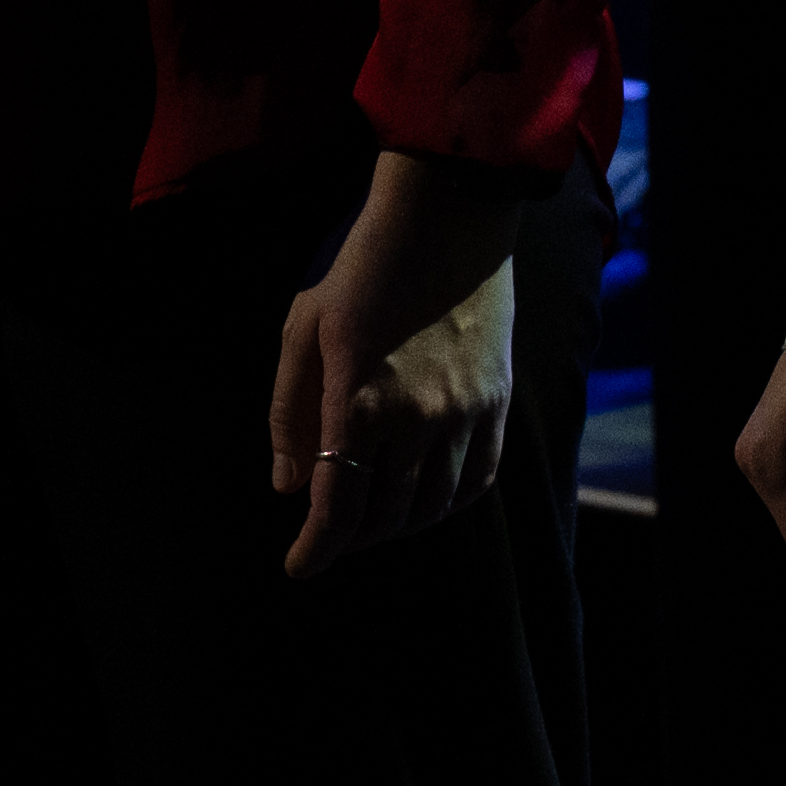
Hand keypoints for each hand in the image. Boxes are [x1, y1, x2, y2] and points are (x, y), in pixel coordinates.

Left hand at [261, 145, 527, 579]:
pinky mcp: (496, 403)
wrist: (449, 219)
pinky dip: (448, 503)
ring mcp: (464, 414)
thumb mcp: (303, 329)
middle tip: (331, 531)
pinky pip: (478, 480)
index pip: (338, 509)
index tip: (299, 566)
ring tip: (374, 515)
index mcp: (360, 402)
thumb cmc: (364, 269)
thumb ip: (289, 413)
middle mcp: (417, 420)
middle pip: (384, 517)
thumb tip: (290, 487)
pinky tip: (426, 497)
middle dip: (350, 537)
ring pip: (433, 508)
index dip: (316, 550)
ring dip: (397, 526)